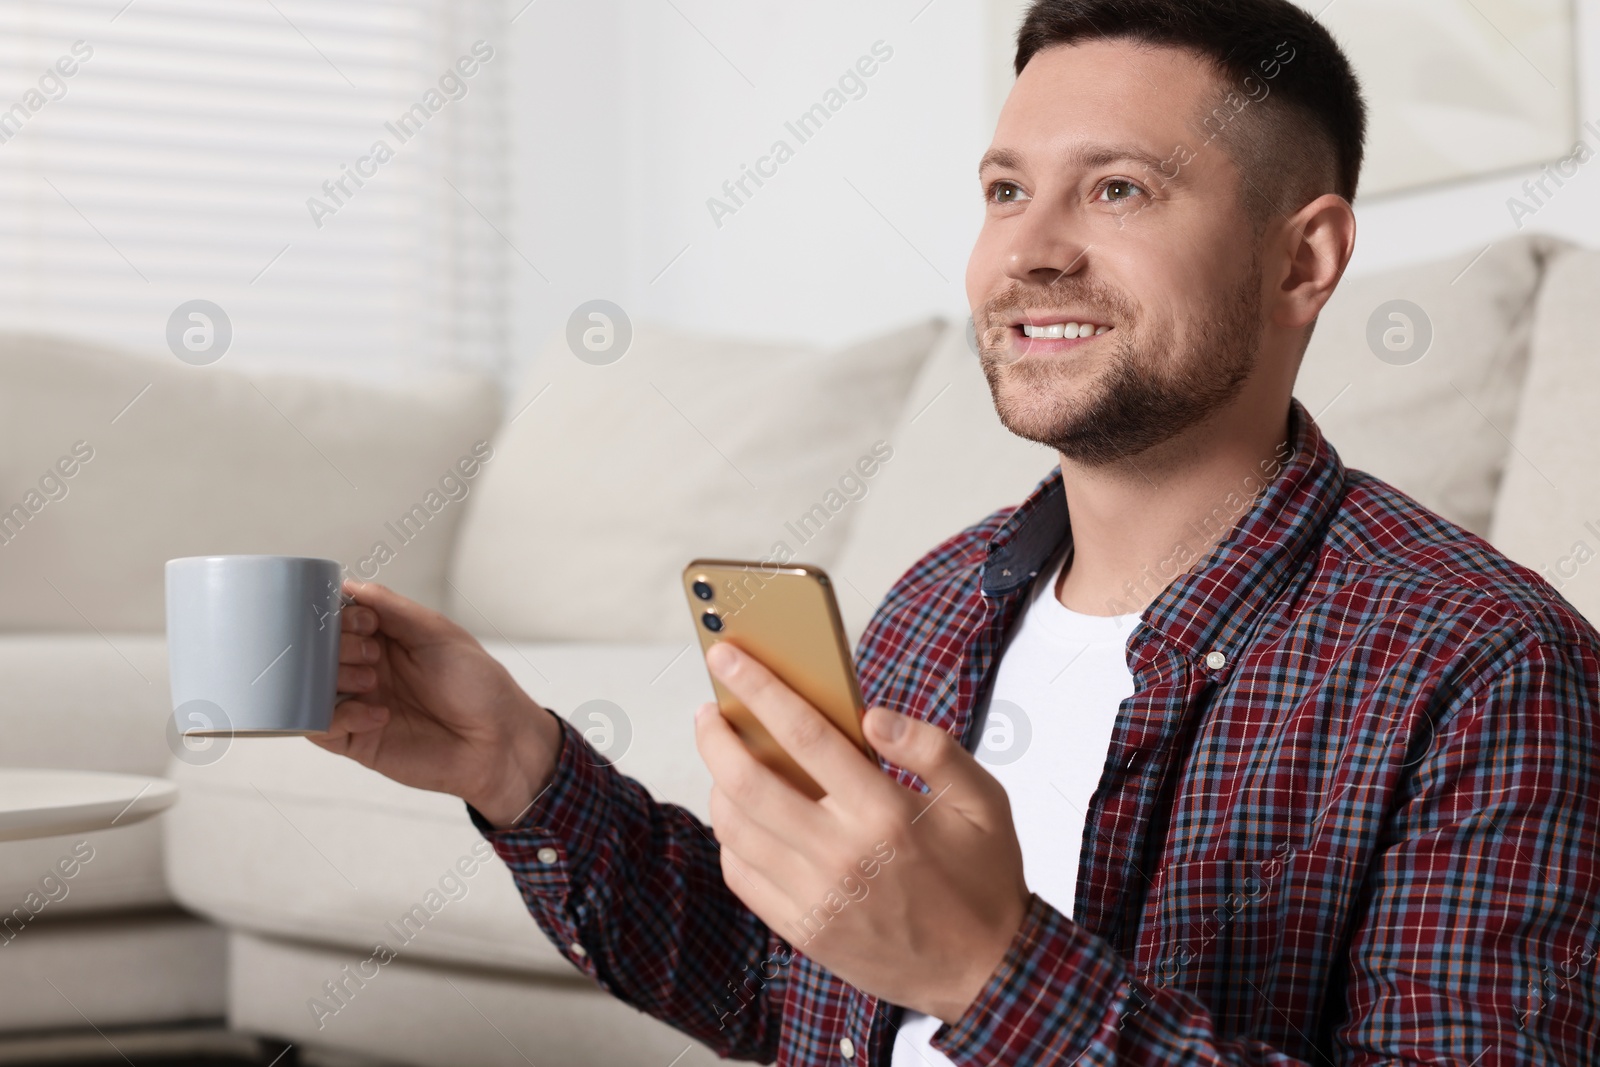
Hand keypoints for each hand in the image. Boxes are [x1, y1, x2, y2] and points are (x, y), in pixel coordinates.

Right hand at [309, 579, 561, 827]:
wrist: (498, 742)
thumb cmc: (478, 685)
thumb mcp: (438, 634)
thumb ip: (392, 609)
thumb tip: (348, 585)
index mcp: (385, 640)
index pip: (339, 620)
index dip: (341, 616)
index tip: (365, 622)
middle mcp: (367, 670)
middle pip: (319, 651)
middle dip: (337, 646)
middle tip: (370, 653)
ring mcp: (359, 705)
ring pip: (312, 686)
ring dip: (334, 678)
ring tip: (372, 681)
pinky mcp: (357, 741)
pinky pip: (322, 728)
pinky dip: (341, 717)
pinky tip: (378, 714)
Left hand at [693, 641, 1029, 1023]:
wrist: (984, 974)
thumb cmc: (982, 878)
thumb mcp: (983, 800)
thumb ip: (932, 748)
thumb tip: (873, 714)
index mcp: (885, 812)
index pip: (804, 735)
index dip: (759, 689)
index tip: (728, 657)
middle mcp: (842, 854)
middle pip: (748, 782)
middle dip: (716, 737)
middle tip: (709, 712)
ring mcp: (817, 897)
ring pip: (736, 828)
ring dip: (718, 784)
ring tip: (726, 761)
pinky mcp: (804, 930)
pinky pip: (742, 875)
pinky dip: (731, 838)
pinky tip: (742, 818)